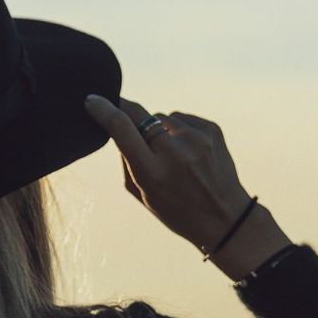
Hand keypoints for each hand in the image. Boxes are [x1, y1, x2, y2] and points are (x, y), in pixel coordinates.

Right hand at [82, 94, 291, 277]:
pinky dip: (178, 130)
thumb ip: (127, 161)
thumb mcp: (144, 194)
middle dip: (129, 115)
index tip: (92, 99)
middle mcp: (175, 152)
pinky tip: (188, 152)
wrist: (225, 217)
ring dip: (159, 130)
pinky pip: (181, 118)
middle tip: (127, 123)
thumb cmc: (177, 210)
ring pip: (161, 117)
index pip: (121, 129)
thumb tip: (119, 125)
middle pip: (141, 115)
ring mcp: (197, 139)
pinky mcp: (212, 129)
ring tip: (172, 156)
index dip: (104, 110)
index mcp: (153, 172)